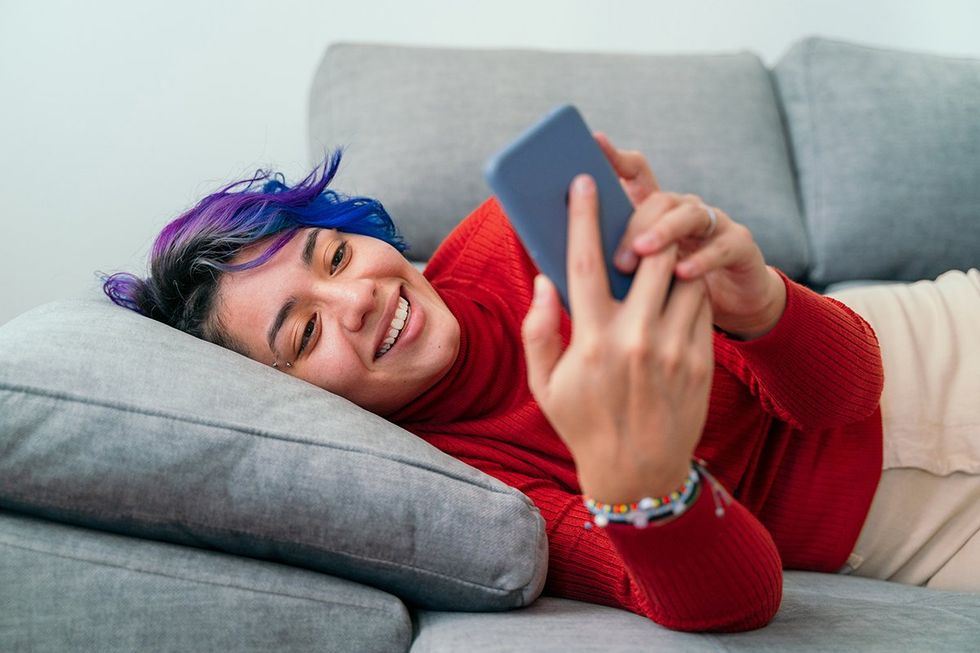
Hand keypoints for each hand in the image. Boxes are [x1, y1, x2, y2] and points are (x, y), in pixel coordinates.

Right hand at [521, 174, 713, 503]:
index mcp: (591, 341)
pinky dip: (689, 287)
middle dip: (646, 225)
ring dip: (673, 254)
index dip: (583, 216)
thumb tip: (546, 280)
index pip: (584, 262)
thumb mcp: (545, 383)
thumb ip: (539, 328)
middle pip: (651, 257)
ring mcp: (674, 350)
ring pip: (685, 276)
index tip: (583, 182)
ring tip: (659, 248)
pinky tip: (675, 287)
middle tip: (637, 211)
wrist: (638, 475)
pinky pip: (701, 306)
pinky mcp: (701, 361)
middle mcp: (636, 340)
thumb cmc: (583, 423)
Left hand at [597, 134, 785, 339]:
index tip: (593, 143)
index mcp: (654, 213)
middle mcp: (684, 209)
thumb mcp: (639, 276)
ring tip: (642, 253)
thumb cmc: (669, 294)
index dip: (616, 157)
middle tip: (615, 256)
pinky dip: (701, 259)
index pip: (636, 173)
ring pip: (689, 215)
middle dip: (634, 223)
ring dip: (663, 233)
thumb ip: (609, 261)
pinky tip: (682, 272)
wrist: (729, 308)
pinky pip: (721, 246)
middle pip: (659, 199)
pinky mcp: (740, 246)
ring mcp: (714, 224)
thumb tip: (563, 260)